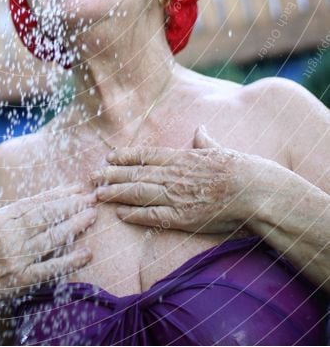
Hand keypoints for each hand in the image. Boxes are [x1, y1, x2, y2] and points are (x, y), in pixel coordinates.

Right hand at [0, 183, 96, 320]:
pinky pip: (50, 269)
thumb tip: (48, 200)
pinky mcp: (20, 280)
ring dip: (75, 225)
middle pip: (47, 215)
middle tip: (92, 196)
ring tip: (92, 215)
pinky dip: (70, 261)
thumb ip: (15, 214)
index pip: (36, 202)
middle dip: (72, 204)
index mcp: (0, 218)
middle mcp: (7, 235)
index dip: (60, 193)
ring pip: (52, 237)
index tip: (78, 187)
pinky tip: (87, 253)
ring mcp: (14, 258)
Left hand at [91, 126, 258, 234]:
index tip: (109, 157)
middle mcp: (175, 175)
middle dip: (111, 176)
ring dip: (116, 193)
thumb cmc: (242, 168)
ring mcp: (178, 196)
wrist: (255, 190)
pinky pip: (153, 216)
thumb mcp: (220, 149)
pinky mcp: (184, 218)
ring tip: (98, 194)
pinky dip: (135, 214)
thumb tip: (200, 128)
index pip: (147, 155)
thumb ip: (205, 141)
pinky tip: (120, 213)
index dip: (125, 156)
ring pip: (139, 193)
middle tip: (91, 177)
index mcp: (183, 157)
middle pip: (136, 174)